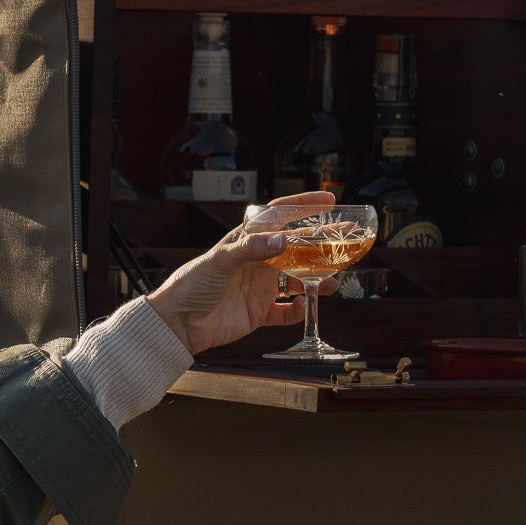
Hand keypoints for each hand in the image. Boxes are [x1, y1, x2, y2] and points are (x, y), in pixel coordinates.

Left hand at [147, 192, 336, 355]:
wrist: (178, 323)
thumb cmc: (192, 284)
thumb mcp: (219, 261)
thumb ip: (251, 249)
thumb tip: (284, 239)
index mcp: (248, 242)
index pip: (280, 217)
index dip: (304, 206)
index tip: (329, 201)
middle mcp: (258, 262)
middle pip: (297, 249)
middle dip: (322, 244)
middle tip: (347, 239)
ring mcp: (259, 287)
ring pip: (297, 280)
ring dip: (316, 280)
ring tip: (333, 282)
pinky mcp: (259, 312)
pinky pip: (286, 311)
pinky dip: (298, 311)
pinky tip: (303, 306)